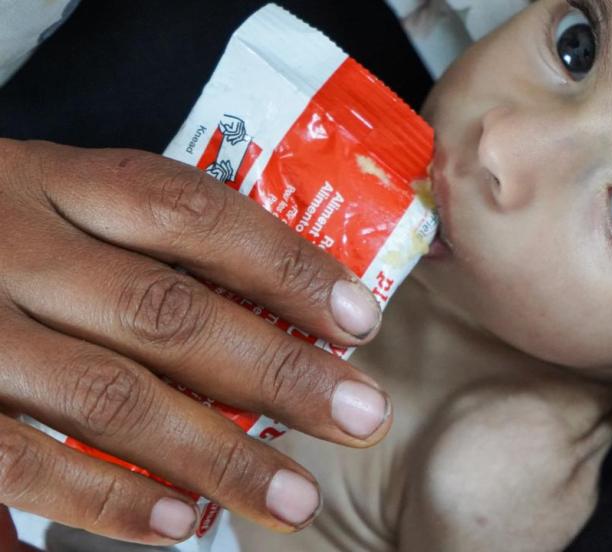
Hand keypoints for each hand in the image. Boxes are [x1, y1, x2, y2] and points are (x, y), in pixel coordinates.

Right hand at [0, 139, 389, 544]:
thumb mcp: (53, 206)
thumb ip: (142, 247)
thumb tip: (278, 311)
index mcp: (52, 180)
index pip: (193, 212)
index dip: (285, 264)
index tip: (359, 318)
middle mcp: (6, 243)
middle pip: (166, 313)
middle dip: (278, 374)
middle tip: (361, 417)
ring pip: (105, 397)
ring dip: (212, 456)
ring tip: (293, 498)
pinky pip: (14, 463)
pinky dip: (101, 503)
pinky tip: (174, 529)